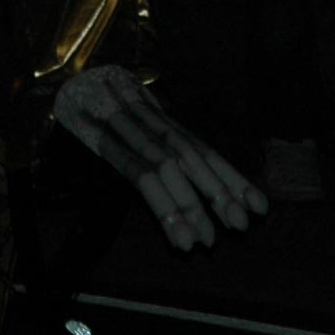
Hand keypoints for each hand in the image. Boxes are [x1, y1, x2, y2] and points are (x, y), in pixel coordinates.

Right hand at [52, 65, 268, 252]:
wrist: (74, 91)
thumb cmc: (113, 120)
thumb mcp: (148, 139)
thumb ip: (173, 161)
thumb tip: (209, 200)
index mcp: (171, 130)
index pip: (209, 153)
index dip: (235, 179)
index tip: (261, 208)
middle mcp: (159, 129)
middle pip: (196, 159)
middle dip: (221, 193)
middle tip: (240, 226)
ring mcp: (135, 135)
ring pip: (171, 171)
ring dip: (192, 208)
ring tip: (206, 243)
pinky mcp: (112, 149)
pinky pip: (144, 180)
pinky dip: (164, 208)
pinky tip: (177, 235)